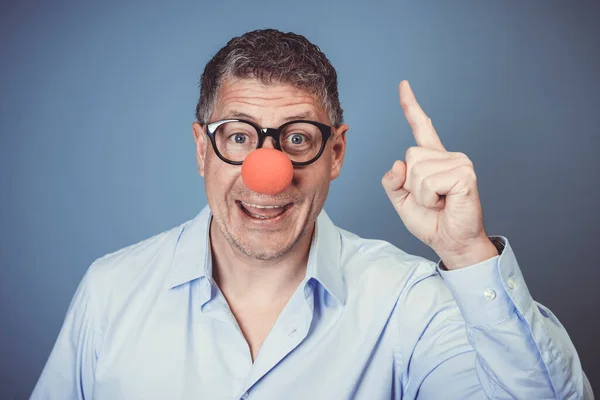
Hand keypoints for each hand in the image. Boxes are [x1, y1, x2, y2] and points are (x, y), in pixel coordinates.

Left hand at [382, 81, 497, 269]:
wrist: (451, 242)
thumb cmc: (430, 221)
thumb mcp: (401, 200)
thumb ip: (392, 182)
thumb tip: (398, 164)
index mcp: (432, 159)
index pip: (421, 127)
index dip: (411, 106)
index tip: (403, 84)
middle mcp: (447, 156)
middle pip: (409, 156)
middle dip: (410, 185)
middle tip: (430, 200)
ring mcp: (459, 162)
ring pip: (417, 170)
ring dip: (421, 194)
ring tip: (438, 202)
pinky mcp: (464, 174)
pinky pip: (429, 181)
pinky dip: (429, 198)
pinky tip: (445, 202)